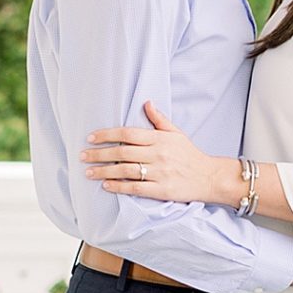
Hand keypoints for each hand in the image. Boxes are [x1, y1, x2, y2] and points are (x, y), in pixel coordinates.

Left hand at [81, 102, 230, 205]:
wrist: (209, 177)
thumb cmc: (190, 155)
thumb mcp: (176, 133)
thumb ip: (159, 120)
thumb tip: (146, 103)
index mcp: (159, 138)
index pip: (127, 133)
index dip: (107, 135)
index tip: (91, 138)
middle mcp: (158, 154)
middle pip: (122, 152)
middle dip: (99, 154)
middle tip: (82, 156)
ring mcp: (159, 172)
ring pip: (125, 170)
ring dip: (104, 171)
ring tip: (89, 172)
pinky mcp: (161, 189)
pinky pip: (136, 187)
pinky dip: (119, 186)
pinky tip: (106, 186)